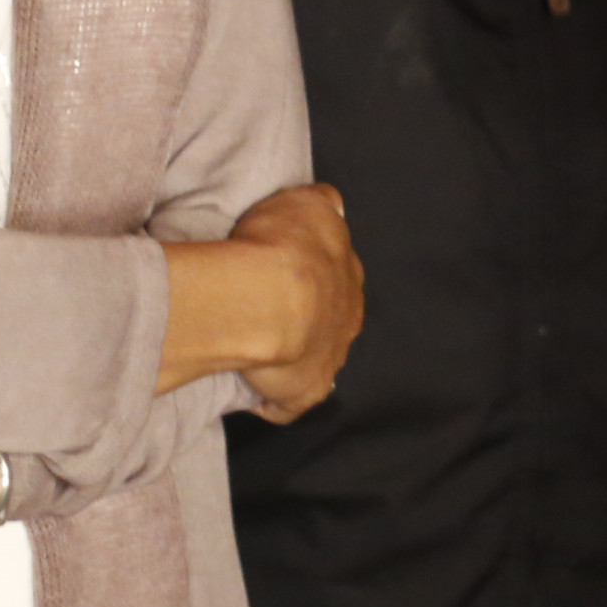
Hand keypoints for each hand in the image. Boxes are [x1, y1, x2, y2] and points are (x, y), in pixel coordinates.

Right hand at [227, 182, 361, 422]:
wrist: (268, 300)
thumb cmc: (285, 245)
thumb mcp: (308, 202)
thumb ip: (321, 205)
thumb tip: (331, 208)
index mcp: (349, 278)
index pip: (336, 277)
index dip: (312, 276)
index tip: (286, 274)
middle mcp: (347, 322)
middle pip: (330, 321)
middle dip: (309, 319)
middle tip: (270, 312)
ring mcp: (328, 362)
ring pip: (315, 361)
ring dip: (294, 357)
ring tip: (260, 351)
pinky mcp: (303, 396)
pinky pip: (289, 404)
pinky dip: (276, 402)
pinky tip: (257, 395)